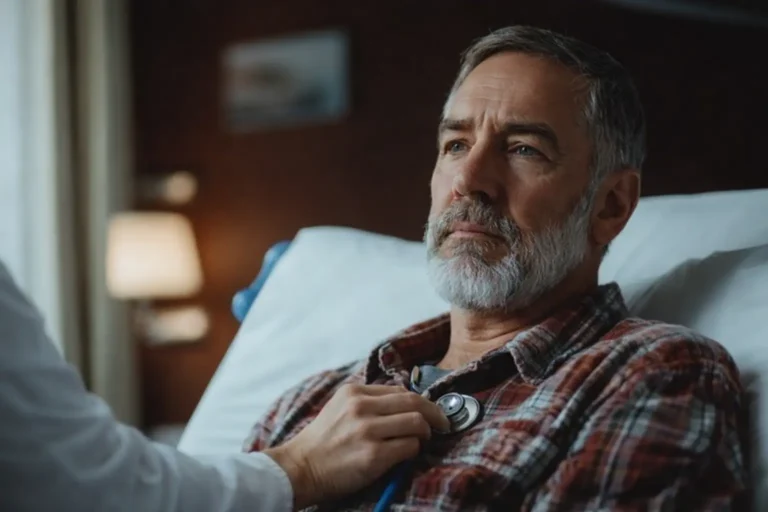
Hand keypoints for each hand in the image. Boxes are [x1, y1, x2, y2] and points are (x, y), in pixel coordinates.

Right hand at [263, 383, 448, 509]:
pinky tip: (406, 455)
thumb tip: (406, 404)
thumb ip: (368, 402)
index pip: (401, 390)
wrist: (300, 468)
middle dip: (434, 413)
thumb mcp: (340, 408)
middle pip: (414, 402)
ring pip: (417, 422)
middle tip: (442, 424)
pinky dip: (414, 450)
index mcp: (355, 392)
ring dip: (425, 433)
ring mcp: (368, 431)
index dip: (420, 401)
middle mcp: (362, 407)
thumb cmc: (323, 441)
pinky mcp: (373, 455)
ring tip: (422, 441)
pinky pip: (410, 447)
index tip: (428, 411)